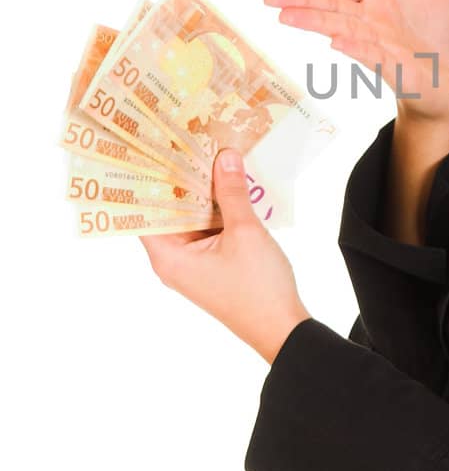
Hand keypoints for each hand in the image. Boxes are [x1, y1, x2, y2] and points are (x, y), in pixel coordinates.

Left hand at [139, 149, 311, 365]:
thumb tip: (224, 158)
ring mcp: (195, 263)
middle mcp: (175, 260)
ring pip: (192, 218)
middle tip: (187, 142)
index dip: (147, 180)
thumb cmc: (257, 289)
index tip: (152, 150)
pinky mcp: (214, 264)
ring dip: (204, 193)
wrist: (282, 328)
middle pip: (169, 211)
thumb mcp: (245, 232)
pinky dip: (218, 208)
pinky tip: (232, 184)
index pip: (144, 211)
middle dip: (181, 179)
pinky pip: (209, 228)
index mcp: (169, 257)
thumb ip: (233, 193)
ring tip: (211, 155)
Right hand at [264, 0, 448, 125]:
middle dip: (299, 1)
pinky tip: (336, 43)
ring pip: (339, 30)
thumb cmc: (436, 37)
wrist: (445, 79)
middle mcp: (370, 21)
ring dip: (314, 23)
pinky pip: (369, 56)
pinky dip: (354, 48)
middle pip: (329, 7)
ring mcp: (377, 45)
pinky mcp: (390, 68)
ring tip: (286, 17)